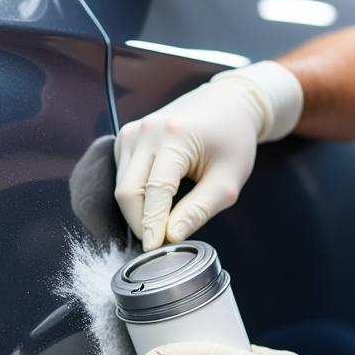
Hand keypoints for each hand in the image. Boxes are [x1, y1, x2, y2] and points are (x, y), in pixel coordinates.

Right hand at [113, 61, 302, 249]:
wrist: (227, 103)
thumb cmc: (233, 139)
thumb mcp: (227, 180)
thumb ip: (199, 210)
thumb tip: (172, 237)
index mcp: (174, 137)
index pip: (155, 192)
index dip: (152, 226)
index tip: (155, 251)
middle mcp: (146, 131)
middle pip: (128, 192)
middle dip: (140, 223)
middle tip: (159, 243)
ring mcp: (133, 131)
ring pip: (121, 186)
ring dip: (137, 210)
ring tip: (162, 222)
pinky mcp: (127, 136)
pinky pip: (122, 175)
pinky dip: (136, 195)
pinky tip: (157, 201)